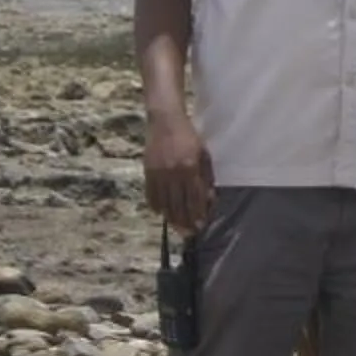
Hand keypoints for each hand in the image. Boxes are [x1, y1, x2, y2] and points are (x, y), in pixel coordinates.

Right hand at [143, 113, 215, 233]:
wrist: (165, 121)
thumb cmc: (190, 137)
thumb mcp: (204, 154)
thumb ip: (206, 177)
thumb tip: (208, 199)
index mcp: (190, 167)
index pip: (194, 197)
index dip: (197, 213)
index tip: (200, 226)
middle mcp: (174, 172)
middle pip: (179, 203)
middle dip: (184, 221)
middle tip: (188, 234)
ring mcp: (158, 173)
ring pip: (164, 202)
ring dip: (171, 217)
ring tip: (177, 227)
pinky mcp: (147, 172)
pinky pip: (151, 194)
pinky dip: (156, 206)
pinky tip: (161, 213)